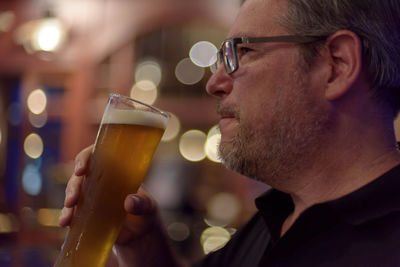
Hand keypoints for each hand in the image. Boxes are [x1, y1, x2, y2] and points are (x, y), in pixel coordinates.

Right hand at [58, 145, 182, 266]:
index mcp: (115, 171)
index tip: (81, 169)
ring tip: (67, 218)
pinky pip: (72, 211)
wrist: (141, 237)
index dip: (86, 158)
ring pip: (73, 193)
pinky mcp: (86, 213)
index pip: (97, 155)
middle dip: (73, 186)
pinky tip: (64, 223)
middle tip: (72, 200)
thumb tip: (129, 201)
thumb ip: (143, 203)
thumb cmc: (147, 214)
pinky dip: (67, 216)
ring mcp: (91, 197)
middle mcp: (100, 181)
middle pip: (80, 175)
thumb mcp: (149, 207)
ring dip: (68, 203)